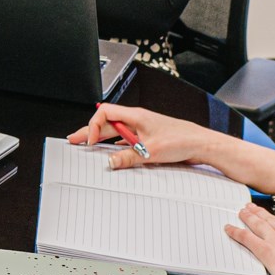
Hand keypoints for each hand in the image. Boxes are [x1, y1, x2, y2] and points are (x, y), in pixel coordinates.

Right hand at [66, 103, 217, 170]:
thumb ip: (127, 157)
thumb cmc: (181, 139)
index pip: (105, 113)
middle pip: (107, 123)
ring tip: (88, 144)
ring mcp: (142, 129)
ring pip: (116, 131)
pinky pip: (126, 139)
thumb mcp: (150, 151)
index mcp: (135, 116)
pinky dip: (116, 145)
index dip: (94, 126)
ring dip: (102, 139)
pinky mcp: (148, 138)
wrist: (200, 143)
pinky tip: (112, 151)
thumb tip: (110, 161)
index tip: (91, 141)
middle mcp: (137, 120)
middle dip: (90, 131)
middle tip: (75, 139)